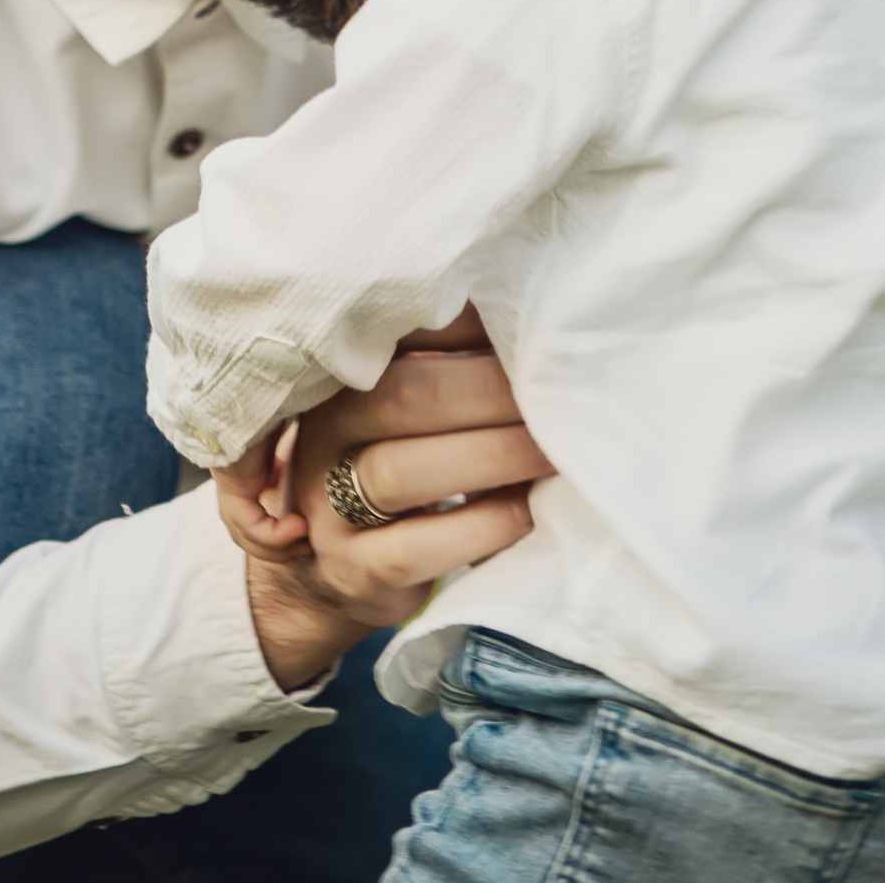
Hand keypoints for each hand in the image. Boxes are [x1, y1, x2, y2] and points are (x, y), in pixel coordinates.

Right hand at [241, 306, 552, 689]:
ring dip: (490, 458)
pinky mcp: (350, 569)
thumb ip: (454, 359)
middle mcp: (323, 432)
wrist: (336, 569)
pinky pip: (407, 550)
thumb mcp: (412, 405)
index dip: (465, 326)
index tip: (530, 329)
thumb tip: (528, 315)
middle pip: (401, 398)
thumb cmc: (400, 462)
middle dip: (491, 394)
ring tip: (552, 455)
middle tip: (560, 397)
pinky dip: (473, 530)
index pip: (395, 334)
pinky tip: (521, 514)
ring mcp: (325, 504)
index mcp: (343, 375)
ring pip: (396, 473)